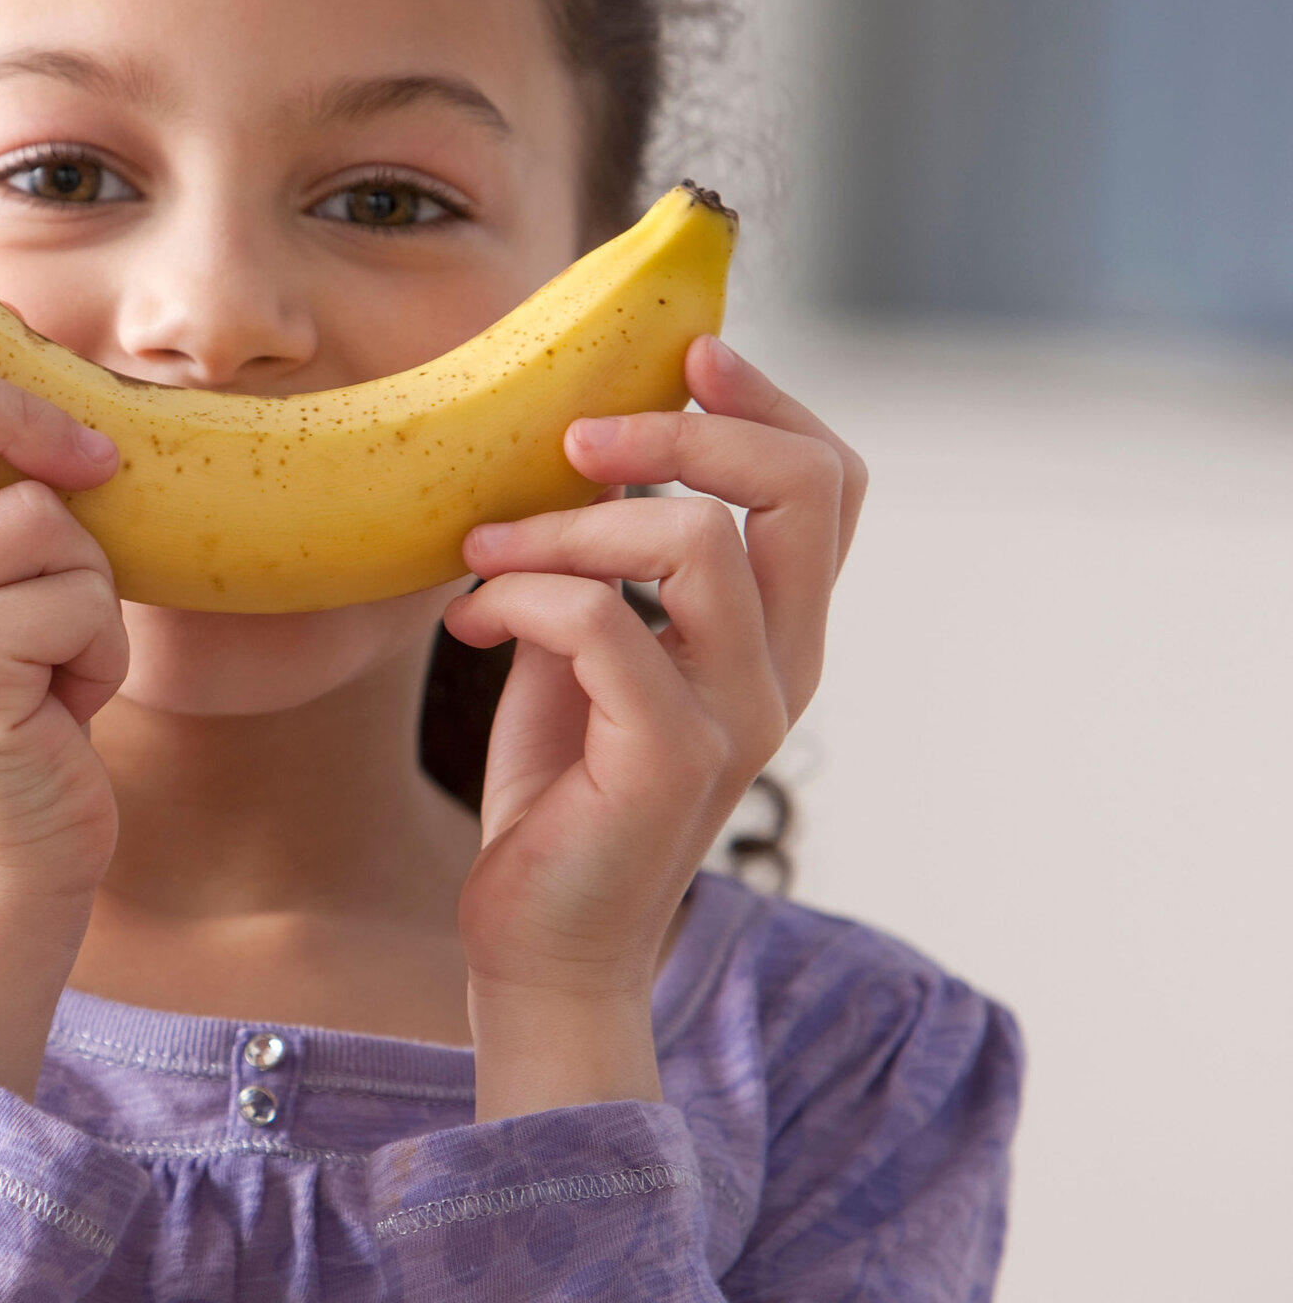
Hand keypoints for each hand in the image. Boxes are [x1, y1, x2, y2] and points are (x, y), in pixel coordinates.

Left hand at [444, 336, 866, 1119]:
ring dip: (568, 524)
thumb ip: (611, 560)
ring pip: (695, 546)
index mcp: (780, 635)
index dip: (769, 403)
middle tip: (578, 441)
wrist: (539, 943)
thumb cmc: (560, 791)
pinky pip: (603, 622)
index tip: (684, 359)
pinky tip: (471, 621)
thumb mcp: (592, 647)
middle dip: (686, 434)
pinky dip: (522, 597)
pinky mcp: (670, 760)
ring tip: (486, 553)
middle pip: (803, 491)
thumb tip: (583, 448)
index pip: (831, 484)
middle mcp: (783, 671)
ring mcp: (737, 719)